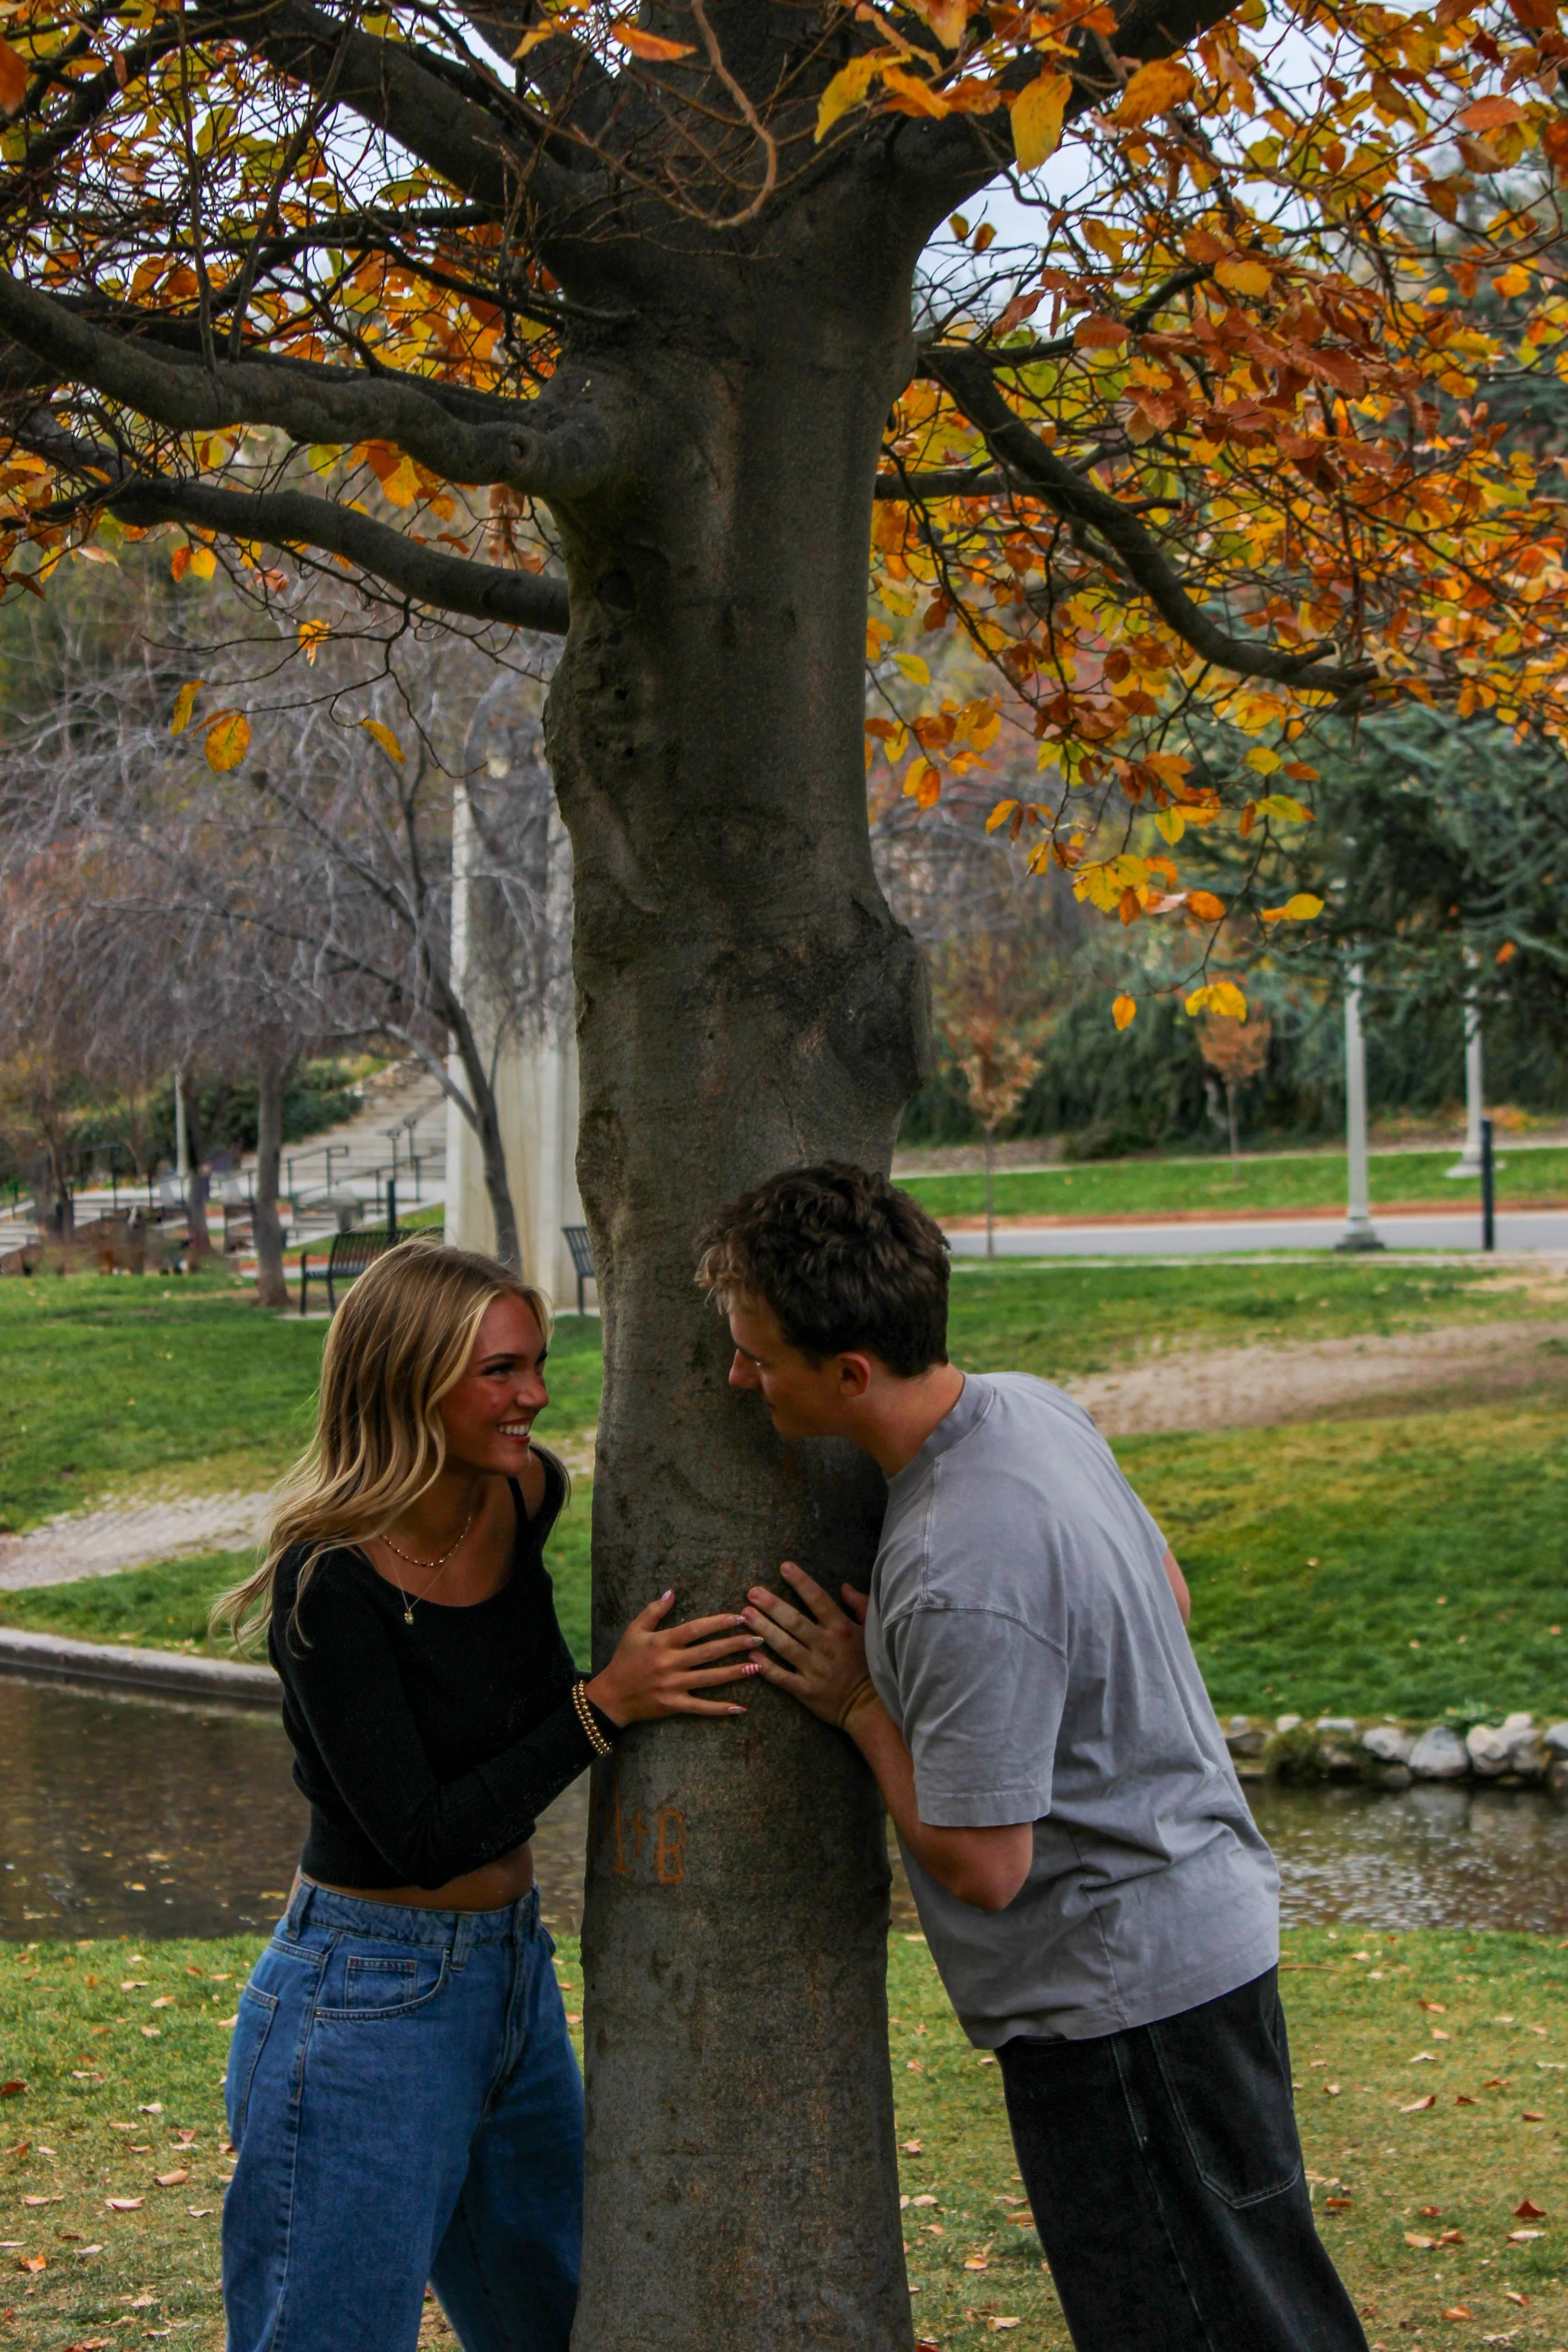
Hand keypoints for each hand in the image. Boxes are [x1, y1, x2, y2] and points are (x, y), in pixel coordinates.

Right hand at [586, 1593, 762, 1726]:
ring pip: (710, 1678)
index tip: (739, 1617)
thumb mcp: (634, 1630)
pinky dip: (720, 1708)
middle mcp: (670, 1663)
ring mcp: (673, 1686)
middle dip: (735, 1645)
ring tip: (757, 1665)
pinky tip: (740, 1708)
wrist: (611, 1696)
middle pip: (709, 1652)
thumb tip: (672, 1592)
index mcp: (662, 1642)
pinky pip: (701, 1707)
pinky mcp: (674, 1705)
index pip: (695, 1629)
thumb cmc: (624, 1660)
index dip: (718, 1622)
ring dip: (735, 1672)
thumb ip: (654, 1611)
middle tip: (759, 1638)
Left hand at [742, 1564, 877, 1730]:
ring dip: (763, 1629)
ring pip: (784, 1645)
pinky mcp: (806, 1690)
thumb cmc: (869, 1664)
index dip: (801, 1582)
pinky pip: (782, 1677)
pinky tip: (751, 1654)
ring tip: (745, 1614)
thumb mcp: (871, 1631)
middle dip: (772, 1605)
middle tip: (752, 1592)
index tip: (784, 1567)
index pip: (818, 1600)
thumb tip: (844, 1586)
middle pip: (794, 1621)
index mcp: (841, 1629)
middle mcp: (825, 1646)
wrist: (870, 1705)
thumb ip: (860, 1605)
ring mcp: (814, 1669)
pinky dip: (766, 1666)